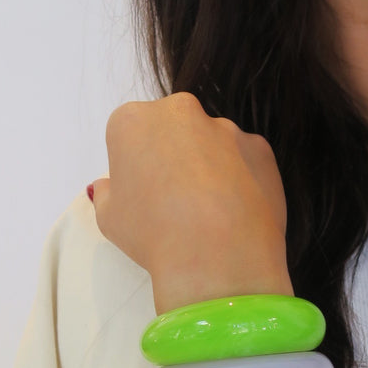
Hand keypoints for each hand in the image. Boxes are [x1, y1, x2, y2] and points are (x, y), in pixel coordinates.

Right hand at [91, 93, 292, 312]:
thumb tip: (109, 186)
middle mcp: (181, 112)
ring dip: (210, 167)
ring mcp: (226, 127)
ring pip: (212, 144)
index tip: (143, 194)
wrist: (219, 255)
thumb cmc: (154, 234)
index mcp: (133, 120)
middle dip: (174, 156)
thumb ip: (107, 193)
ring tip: (210, 213)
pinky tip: (236, 212)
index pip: (129, 134)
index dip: (135, 165)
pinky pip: (245, 159)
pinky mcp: (260, 147)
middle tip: (176, 201)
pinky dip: (241, 178)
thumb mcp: (110, 219)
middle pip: (173, 129)